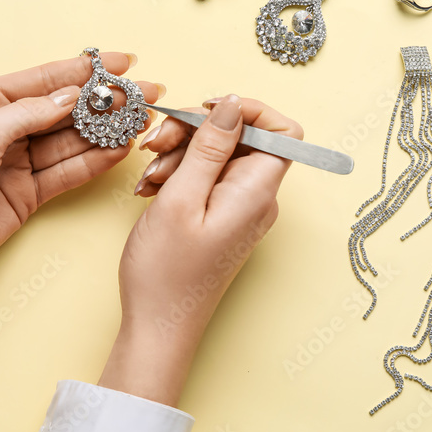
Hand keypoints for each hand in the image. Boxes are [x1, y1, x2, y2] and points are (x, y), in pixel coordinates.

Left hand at [0, 53, 161, 340]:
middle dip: (106, 102)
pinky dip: (94, 161)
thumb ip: (31, 112)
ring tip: (142, 121)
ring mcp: (18, 161)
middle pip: (65, 109)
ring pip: (71, 140)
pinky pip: (68, 170)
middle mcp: (3, 127)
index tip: (123, 62)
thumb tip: (74, 95)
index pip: (44, 79)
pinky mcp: (29, 192)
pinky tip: (120, 151)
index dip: (86, 70)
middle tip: (145, 95)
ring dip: (106, 131)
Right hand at [98, 95, 302, 405]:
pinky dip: (178, 174)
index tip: (206, 109)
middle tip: (156, 143)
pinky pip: (207, 178)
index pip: (282, 130)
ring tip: (149, 177)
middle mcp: (257, 196)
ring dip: (180, 154)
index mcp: (257, 190)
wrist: (158, 325)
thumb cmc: (167, 271)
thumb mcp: (182, 197)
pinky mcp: (221, 216)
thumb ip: (210, 146)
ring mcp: (240, 207)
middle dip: (196, 131)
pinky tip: (151, 188)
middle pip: (241, 137)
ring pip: (218, 155)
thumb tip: (232, 105)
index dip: (248, 110)